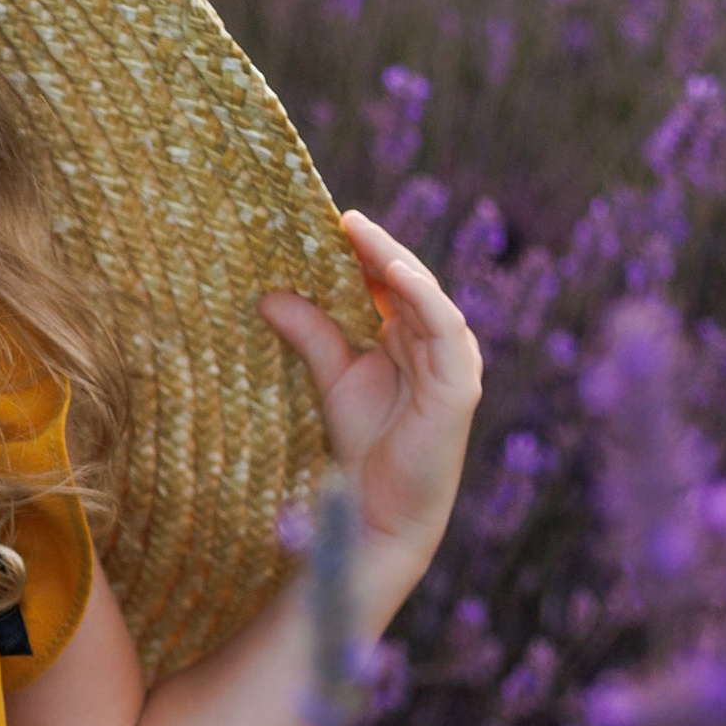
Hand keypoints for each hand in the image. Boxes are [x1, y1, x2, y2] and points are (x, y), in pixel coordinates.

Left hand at [261, 208, 482, 590]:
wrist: (379, 508)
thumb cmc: (363, 444)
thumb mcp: (330, 377)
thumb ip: (309, 334)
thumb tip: (267, 294)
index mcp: (410, 335)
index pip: (389, 281)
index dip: (362, 251)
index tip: (327, 221)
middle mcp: (436, 340)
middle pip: (407, 280)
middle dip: (376, 247)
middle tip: (341, 217)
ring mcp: (453, 359)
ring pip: (425, 295)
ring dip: (395, 260)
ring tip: (360, 232)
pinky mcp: (458, 382)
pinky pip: (444, 327)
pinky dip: (422, 296)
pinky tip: (395, 272)